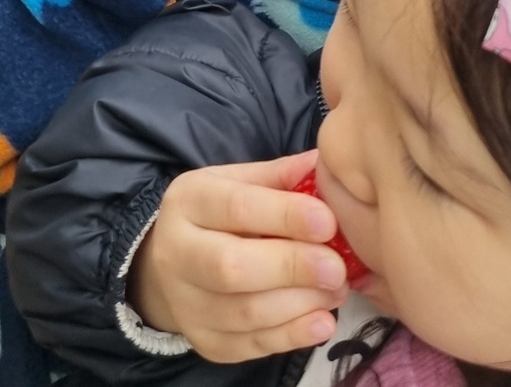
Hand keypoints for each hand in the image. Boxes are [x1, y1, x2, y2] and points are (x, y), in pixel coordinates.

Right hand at [127, 153, 346, 360]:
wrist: (173, 263)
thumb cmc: (217, 215)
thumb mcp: (237, 182)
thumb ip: (278, 176)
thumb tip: (321, 163)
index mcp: (188, 201)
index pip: (236, 207)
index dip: (285, 216)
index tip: (328, 222)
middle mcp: (176, 253)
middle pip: (232, 267)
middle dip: (292, 267)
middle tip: (337, 268)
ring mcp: (186, 303)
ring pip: (245, 312)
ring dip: (300, 305)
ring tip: (337, 290)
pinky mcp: (205, 341)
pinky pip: (251, 346)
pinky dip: (292, 336)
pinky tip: (322, 321)